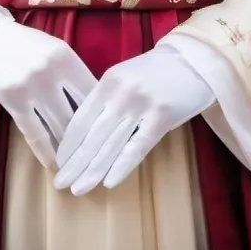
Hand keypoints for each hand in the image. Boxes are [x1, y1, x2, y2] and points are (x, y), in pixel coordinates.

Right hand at [0, 14, 96, 168]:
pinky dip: (44, 151)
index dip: (101, 116)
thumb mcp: (50, 50)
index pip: (92, 93)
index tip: (108, 136)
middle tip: (96, 158)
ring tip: (76, 165)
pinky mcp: (12, 99)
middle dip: (87, 139)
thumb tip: (93, 103)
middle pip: (78, 113)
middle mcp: (52, 70)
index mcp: (66, 56)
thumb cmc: (20, 44)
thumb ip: (70, 72)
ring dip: (67, 149)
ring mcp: (32, 85)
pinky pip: (34, 132)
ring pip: (58, 125)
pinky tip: (52, 162)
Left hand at [53, 45, 214, 194]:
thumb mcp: (123, 77)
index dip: (68, 144)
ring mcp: (141, 103)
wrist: (192, 60)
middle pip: (92, 135)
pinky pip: (138, 147)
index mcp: (108, 80)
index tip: (58, 164)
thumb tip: (83, 135)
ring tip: (77, 189)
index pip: (81, 117)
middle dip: (75, 163)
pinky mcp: (162, 116)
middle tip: (59, 184)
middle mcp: (121, 92)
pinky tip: (108, 183)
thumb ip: (105, 100)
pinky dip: (122, 166)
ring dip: (92, 171)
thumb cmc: (154, 73)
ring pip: (111, 144)